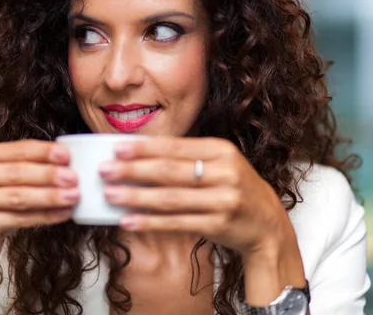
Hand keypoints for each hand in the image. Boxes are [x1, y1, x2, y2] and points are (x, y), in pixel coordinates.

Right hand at [0, 140, 78, 265]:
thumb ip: (22, 167)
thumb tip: (63, 164)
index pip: (15, 150)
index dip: (42, 152)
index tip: (66, 155)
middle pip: (16, 172)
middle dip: (48, 174)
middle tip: (73, 177)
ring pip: (18, 196)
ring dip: (50, 196)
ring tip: (73, 195)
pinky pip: (19, 218)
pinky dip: (44, 216)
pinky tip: (62, 213)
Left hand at [98, 137, 293, 255]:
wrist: (268, 225)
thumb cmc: (234, 188)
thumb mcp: (219, 164)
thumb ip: (186, 157)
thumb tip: (138, 155)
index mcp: (221, 150)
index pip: (176, 147)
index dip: (144, 148)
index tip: (116, 148)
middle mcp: (225, 173)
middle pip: (170, 171)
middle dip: (133, 170)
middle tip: (105, 170)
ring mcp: (224, 200)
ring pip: (170, 198)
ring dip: (136, 196)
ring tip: (110, 194)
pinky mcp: (219, 225)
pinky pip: (177, 223)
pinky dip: (150, 222)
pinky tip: (128, 221)